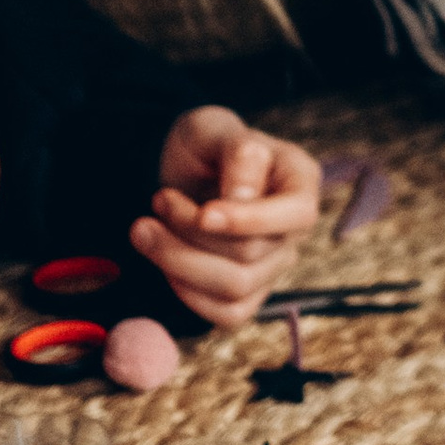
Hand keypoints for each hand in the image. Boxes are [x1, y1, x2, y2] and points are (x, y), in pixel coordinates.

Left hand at [134, 109, 321, 326]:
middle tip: (157, 200)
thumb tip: (244, 199)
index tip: (202, 211)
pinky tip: (163, 260)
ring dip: (178, 261)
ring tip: (144, 227)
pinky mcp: (248, 294)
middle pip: (252, 256)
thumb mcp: (214, 130)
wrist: (183, 169)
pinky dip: (186, 292)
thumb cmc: (204, 144)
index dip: (248, 220)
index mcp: (300, 181)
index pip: (297, 215)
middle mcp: (294, 229)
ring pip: (235, 289)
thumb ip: (238, 154)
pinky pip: (226, 315)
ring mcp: (273, 265)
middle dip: (191, 233)